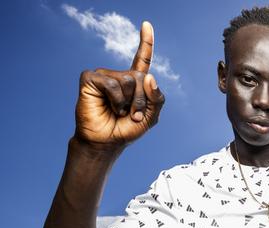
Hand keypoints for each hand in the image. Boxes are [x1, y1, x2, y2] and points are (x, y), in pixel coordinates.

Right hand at [74, 21, 164, 147]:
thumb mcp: (152, 117)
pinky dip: (115, 99)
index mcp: (135, 82)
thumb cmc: (126, 130)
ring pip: (128, 80)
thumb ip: (157, 98)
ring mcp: (104, 75)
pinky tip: (109, 106)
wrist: (106, 142)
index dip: (146, 41)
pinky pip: (111, 83)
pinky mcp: (91, 79)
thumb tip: (149, 76)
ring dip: (128, 101)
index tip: (146, 24)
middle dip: (142, 100)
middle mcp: (120, 76)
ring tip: (120, 112)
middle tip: (133, 115)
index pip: (142, 58)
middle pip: (142, 77)